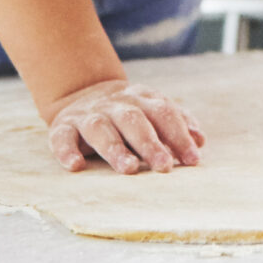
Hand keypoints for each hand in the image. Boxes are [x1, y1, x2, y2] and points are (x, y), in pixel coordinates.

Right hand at [45, 78, 205, 174]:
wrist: (82, 93)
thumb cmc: (128, 113)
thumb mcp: (152, 111)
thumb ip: (176, 124)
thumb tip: (200, 140)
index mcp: (141, 99)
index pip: (164, 113)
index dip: (179, 135)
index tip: (193, 160)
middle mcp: (115, 104)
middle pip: (134, 120)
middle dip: (150, 143)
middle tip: (164, 166)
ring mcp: (88, 114)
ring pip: (100, 128)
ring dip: (115, 148)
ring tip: (128, 169)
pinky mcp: (63, 126)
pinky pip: (62, 137)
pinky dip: (67, 151)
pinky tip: (76, 166)